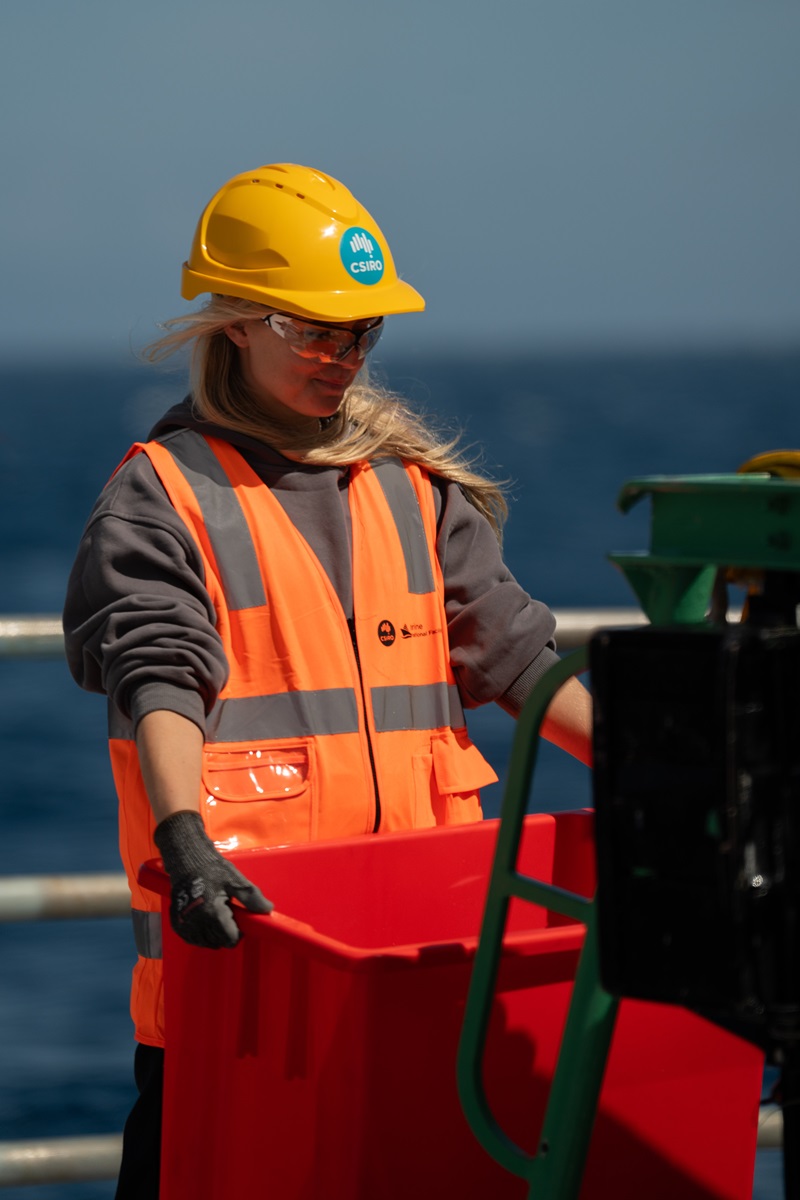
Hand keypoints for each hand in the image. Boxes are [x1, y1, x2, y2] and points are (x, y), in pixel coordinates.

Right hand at [153, 810, 272, 948]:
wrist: (188, 861)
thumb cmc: (213, 869)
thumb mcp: (236, 880)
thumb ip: (251, 897)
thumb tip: (268, 909)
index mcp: (214, 915)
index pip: (231, 940)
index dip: (238, 932)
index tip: (238, 919)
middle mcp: (197, 924)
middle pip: (219, 942)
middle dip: (226, 932)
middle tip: (226, 912)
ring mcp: (185, 925)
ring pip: (206, 943)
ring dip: (213, 934)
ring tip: (215, 914)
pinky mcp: (177, 924)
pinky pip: (192, 939)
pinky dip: (200, 934)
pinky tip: (204, 919)